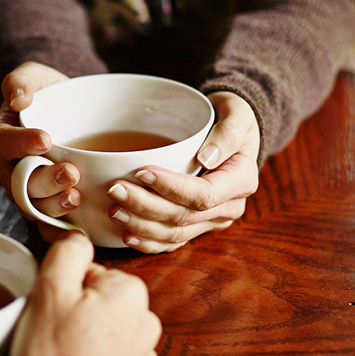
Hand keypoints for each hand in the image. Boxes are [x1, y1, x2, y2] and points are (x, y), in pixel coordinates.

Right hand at [0, 62, 79, 241]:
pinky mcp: (45, 207)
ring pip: (33, 206)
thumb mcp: (33, 76)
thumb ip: (21, 81)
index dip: (22, 144)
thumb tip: (19, 98)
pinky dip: (61, 231)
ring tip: (76, 197)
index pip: (2, 142)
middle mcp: (7, 169)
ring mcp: (25, 192)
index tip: (46, 139)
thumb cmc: (47, 94)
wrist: (69, 112)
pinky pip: (47, 226)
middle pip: (18, 182)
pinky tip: (80, 230)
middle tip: (70, 173)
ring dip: (54, 206)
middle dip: (44, 181)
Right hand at [10, 232, 160, 355]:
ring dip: (82, 339)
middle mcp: (144, 318)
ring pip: (100, 328)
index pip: (87, 272)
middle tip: (53, 336)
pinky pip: (106, 355)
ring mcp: (141, 350)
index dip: (61, 289)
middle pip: (95, 299)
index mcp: (129, 290)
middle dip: (72, 314)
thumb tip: (75, 236)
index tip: (51, 311)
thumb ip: (65, 254)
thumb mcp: (49, 293)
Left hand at [104, 91, 259, 252]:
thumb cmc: (231, 118)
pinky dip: (150, 242)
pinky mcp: (198, 226)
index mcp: (240, 180)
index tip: (142, 172)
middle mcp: (229, 207)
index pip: (204, 194)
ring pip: (176, 233)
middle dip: (146, 206)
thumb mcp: (236, 113)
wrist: (232, 132)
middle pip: (184, 216)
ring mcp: (213, 220)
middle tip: (115, 190)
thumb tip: (207, 158)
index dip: (171, 188)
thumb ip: (228, 132)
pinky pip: (173, 242)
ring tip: (114, 210)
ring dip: (142, 225)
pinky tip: (127, 235)